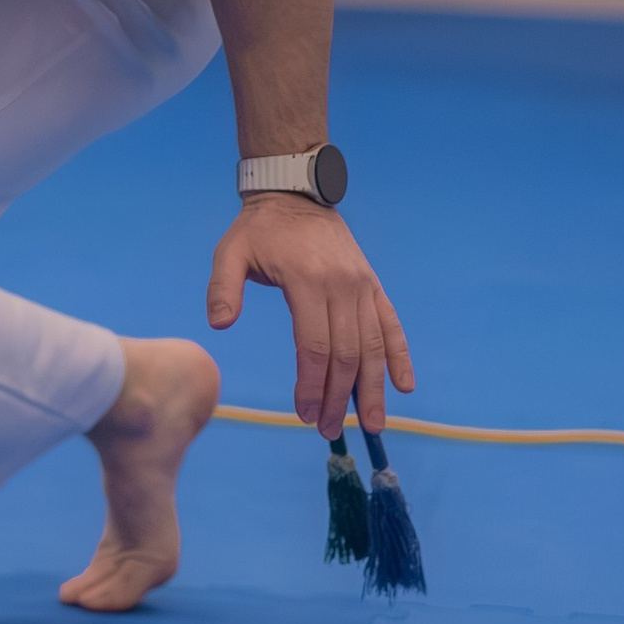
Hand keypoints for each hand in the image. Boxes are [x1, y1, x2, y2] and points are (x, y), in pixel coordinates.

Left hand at [206, 195, 413, 434]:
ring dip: (372, 389)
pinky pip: (391, 325)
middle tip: (326, 430)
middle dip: (338, 397)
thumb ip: (222, 288)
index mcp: (307, 280)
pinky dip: (400, 357)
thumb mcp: (231, 252)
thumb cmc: (259, 230)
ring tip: (370, 426)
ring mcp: (362, 286)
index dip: (311, 384)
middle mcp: (342, 285)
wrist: (297, 194)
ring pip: (373, 346)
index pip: (314, 346)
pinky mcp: (373, 286)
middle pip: (346, 354)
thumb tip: (219, 324)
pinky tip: (404, 387)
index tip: (303, 413)